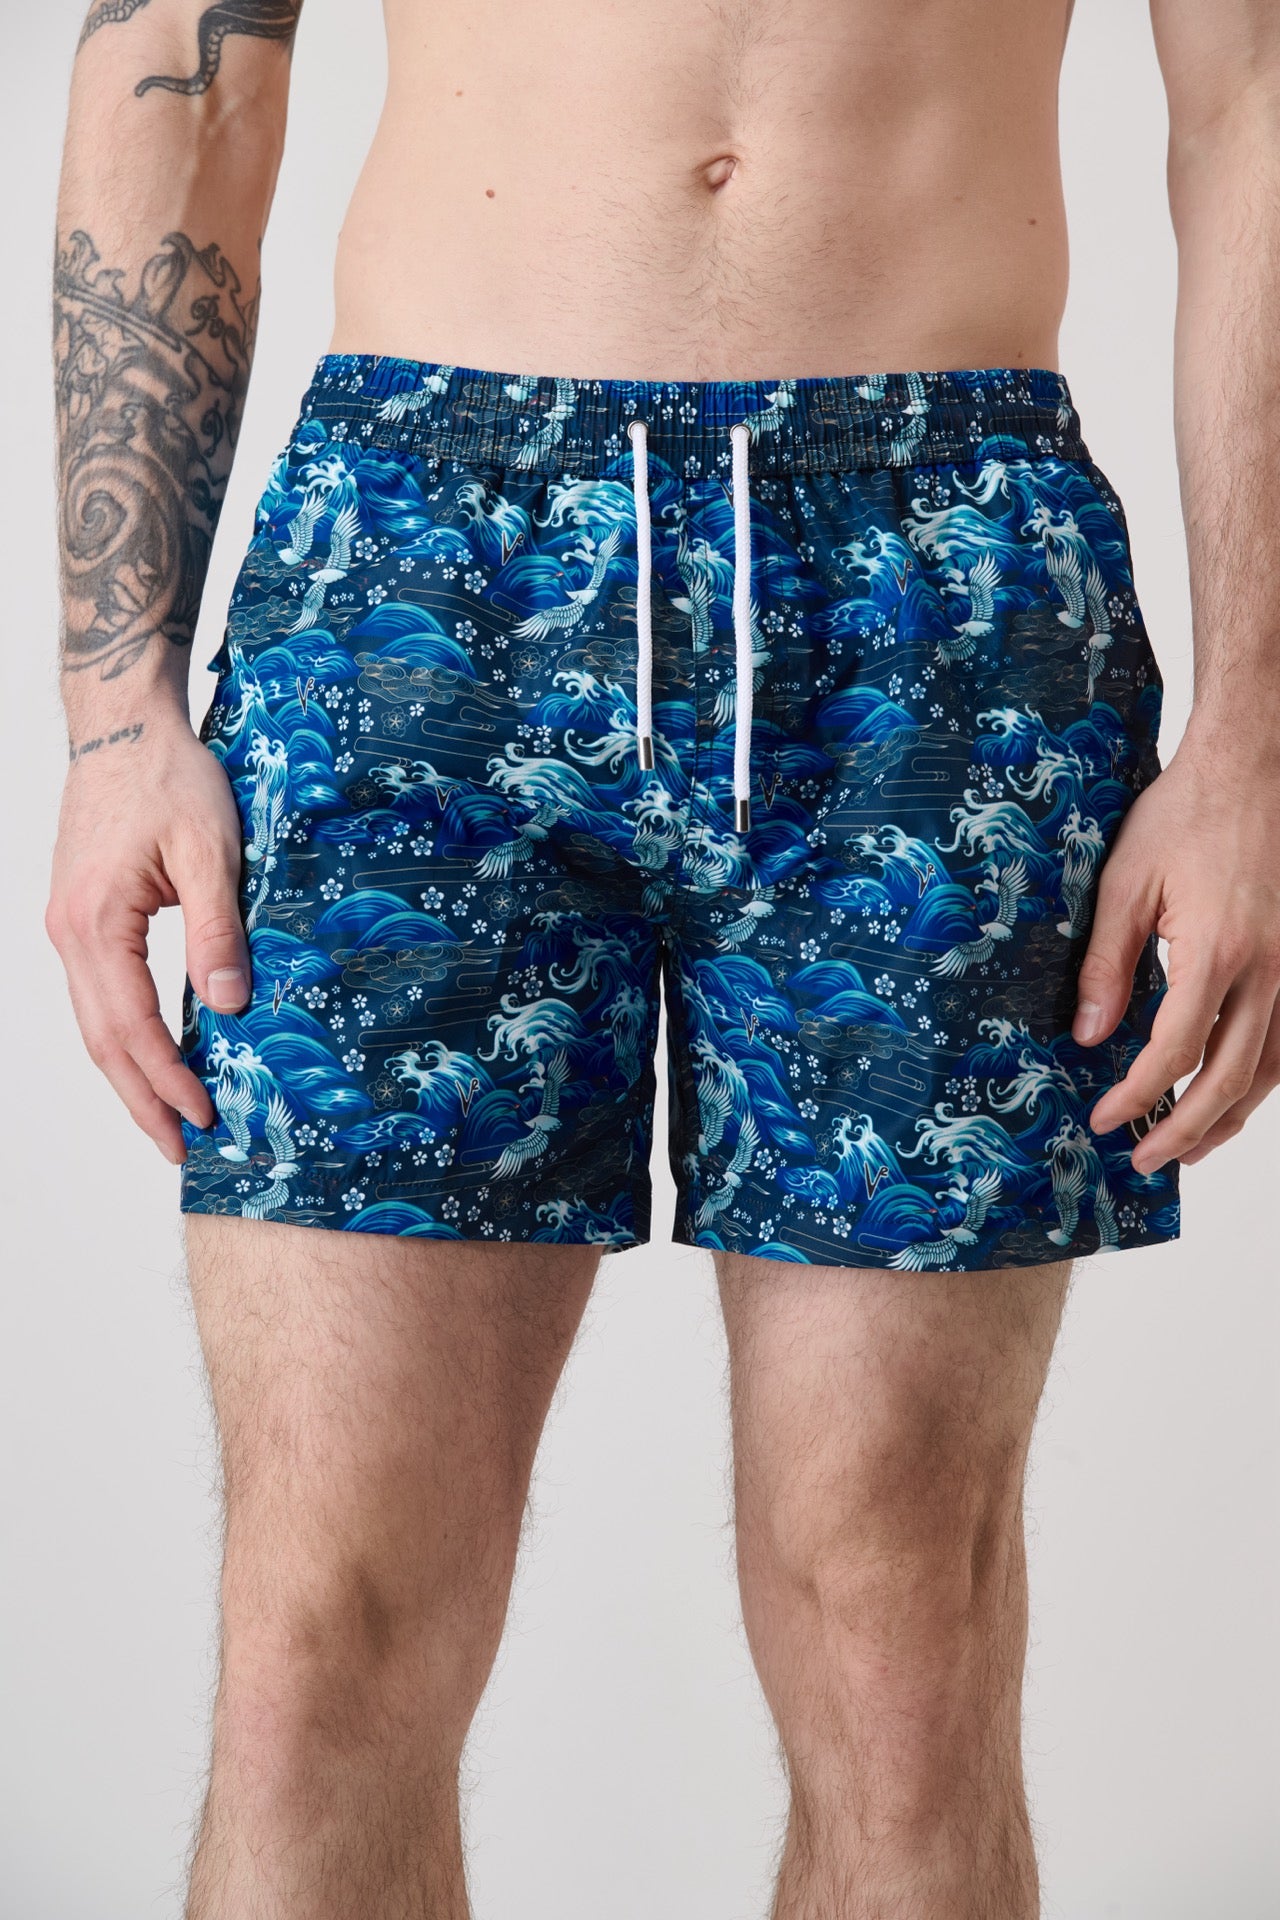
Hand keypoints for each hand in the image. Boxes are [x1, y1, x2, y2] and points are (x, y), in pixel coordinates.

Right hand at [46, 716, 250, 1163]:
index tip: (204, 1117)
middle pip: (102, 1041)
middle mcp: (70, 933)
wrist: (123, 727)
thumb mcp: (212, 851)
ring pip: (95, 1023)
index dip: (168, 1079)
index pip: (132, 1026)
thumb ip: (219, 930)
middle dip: (142, 1100)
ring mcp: (69, 927)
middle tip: (181, 1149)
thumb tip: (228, 1005)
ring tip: (169, 1118)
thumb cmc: (169, 776)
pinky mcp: (81, 918)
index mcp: (96, 923)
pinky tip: (154, 1057)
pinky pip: (100, 994)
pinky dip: (125, 1036)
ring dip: (131, 1075)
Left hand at [1072, 735, 1279, 1171]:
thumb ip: (1106, 965)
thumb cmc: (1184, 815)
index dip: (1136, 1094)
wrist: (1252, 767)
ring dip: (1231, 1117)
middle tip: (1145, 1158)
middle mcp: (1270, 969)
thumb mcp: (1124, 883)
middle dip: (1186, 1129)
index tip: (1103, 1119)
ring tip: (1189, 1147)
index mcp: (1219, 951)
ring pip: (1273, 1069)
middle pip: (1232, 1078)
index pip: (1175, 1051)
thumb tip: (1088, 1036)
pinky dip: (1262, 1079)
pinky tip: (1233, 1095)